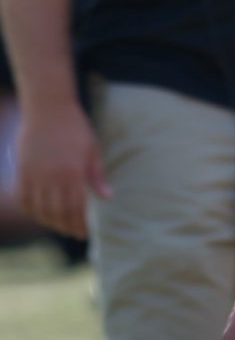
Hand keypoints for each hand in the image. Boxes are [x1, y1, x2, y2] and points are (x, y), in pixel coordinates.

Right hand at [15, 102, 110, 237]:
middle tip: (74, 232)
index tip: (85, 232)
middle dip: (67, 227)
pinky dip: (30, 210)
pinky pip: (23, 198)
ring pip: (40, 210)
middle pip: (58, 213)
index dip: (80, 224)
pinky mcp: (22, 170)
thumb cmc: (75, 126)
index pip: (76, 209)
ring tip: (59, 225)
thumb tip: (107, 197)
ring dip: (49, 222)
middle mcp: (53, 177)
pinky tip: (38, 214)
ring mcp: (35, 174)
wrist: (49, 107)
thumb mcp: (92, 149)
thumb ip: (97, 176)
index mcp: (73, 172)